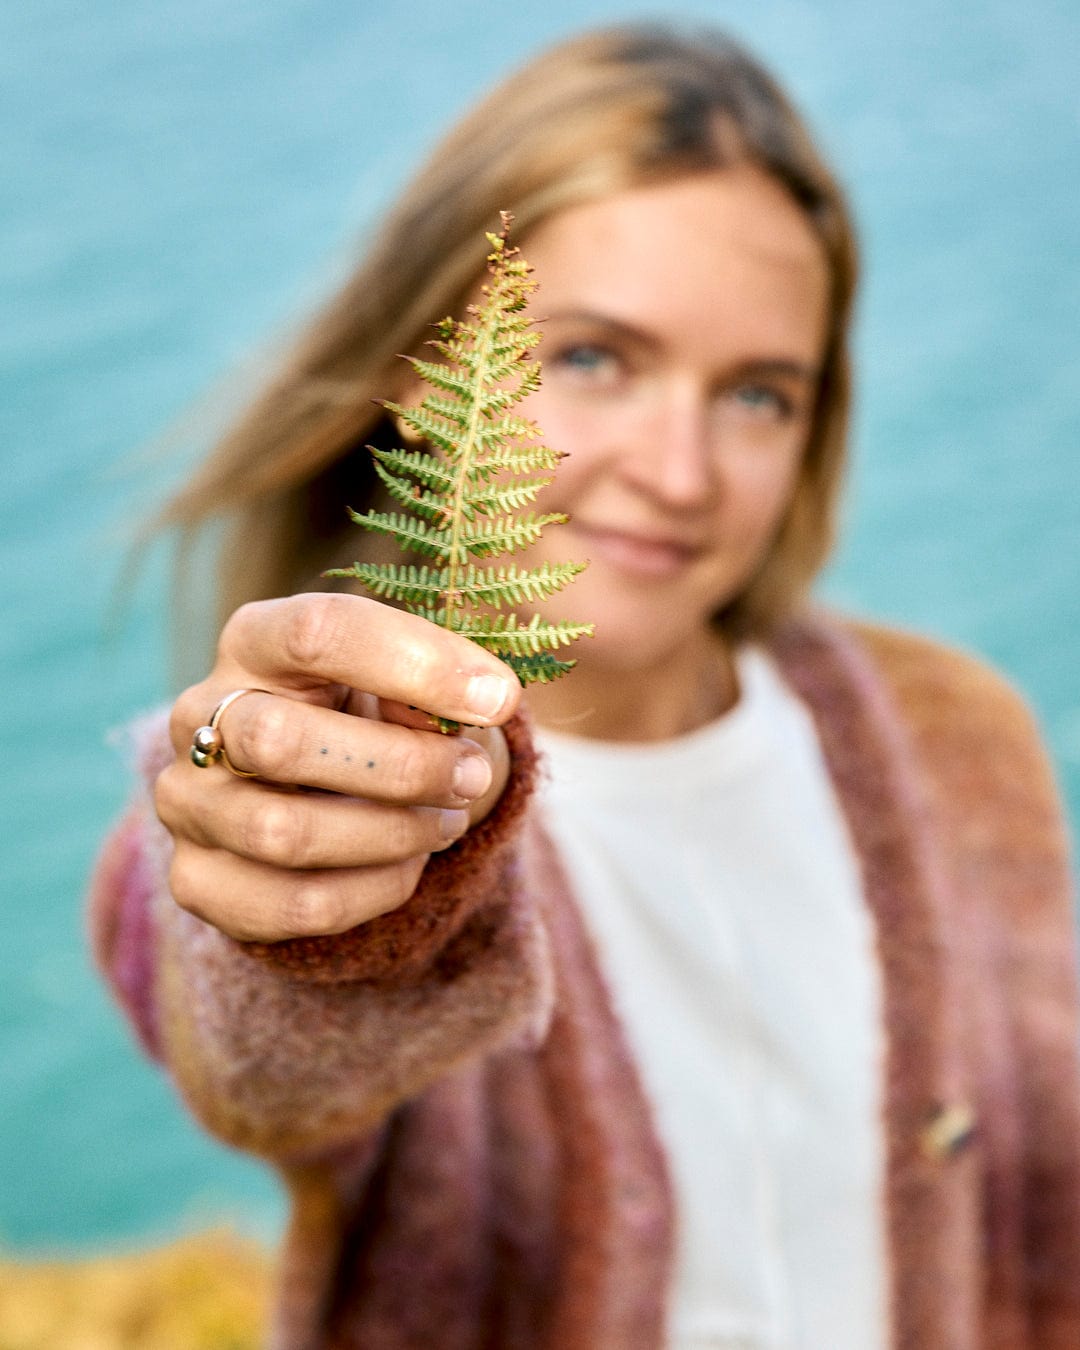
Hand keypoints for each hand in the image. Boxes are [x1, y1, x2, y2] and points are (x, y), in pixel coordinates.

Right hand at [153, 593, 520, 942]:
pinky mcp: (198, 881)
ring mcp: (187, 802)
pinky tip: (408, 864)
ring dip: (391, 833)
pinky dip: (373, 890)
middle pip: (278, 740)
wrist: (328, 789)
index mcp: (256, 639)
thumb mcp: (408, 680)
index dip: (417, 663)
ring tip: (446, 821)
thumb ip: (436, 680)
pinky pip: (293, 904)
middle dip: (401, 765)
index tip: (498, 697)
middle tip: (471, 775)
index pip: (318, 631)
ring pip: (283, 833)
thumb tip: (478, 701)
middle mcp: (198, 714)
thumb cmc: (376, 714)